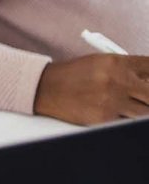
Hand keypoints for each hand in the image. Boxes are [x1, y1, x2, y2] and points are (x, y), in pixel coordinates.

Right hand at [34, 54, 148, 123]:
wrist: (46, 88)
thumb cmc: (72, 75)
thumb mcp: (100, 63)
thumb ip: (126, 69)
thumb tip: (148, 81)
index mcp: (116, 62)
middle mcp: (117, 80)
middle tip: (144, 97)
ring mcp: (112, 100)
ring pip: (144, 112)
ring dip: (141, 110)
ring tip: (131, 105)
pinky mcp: (105, 117)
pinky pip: (127, 122)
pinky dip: (125, 119)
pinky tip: (117, 112)